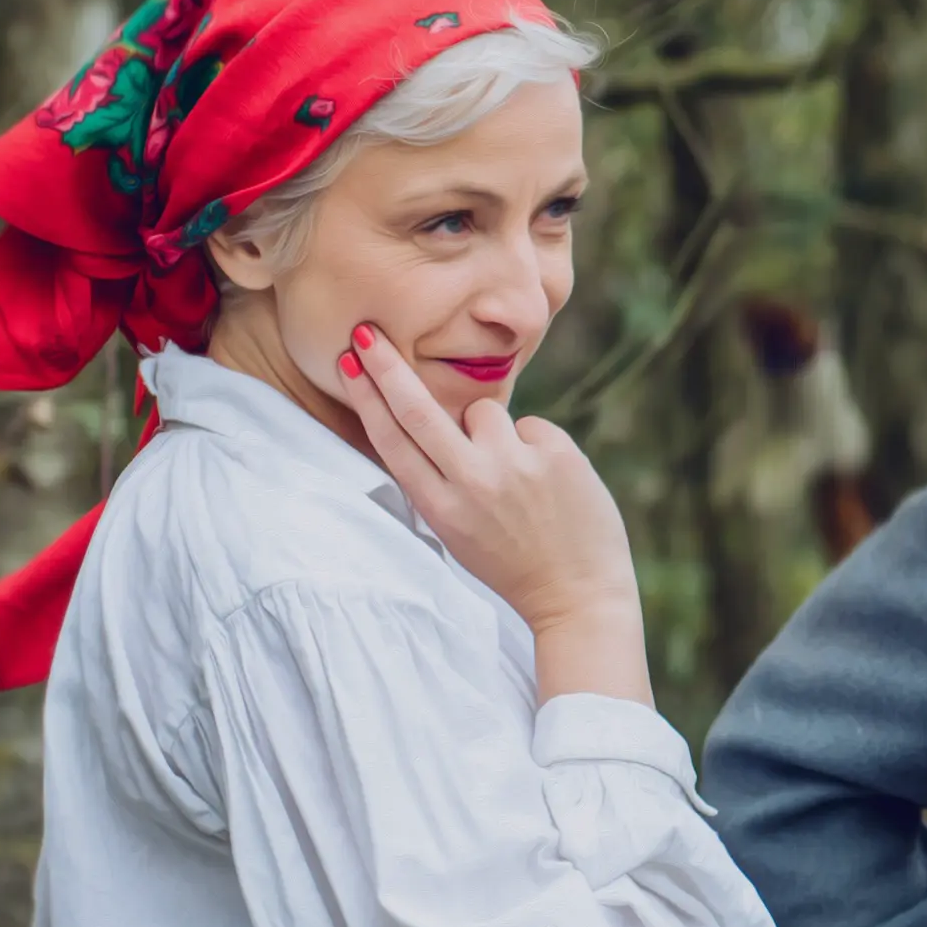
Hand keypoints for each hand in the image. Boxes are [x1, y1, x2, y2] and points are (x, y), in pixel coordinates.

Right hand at [339, 323, 650, 706]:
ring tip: (517, 481)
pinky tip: (549, 484)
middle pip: (418, 411)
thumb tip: (435, 416)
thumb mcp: (459, 530)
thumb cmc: (514, 561)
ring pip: (483, 411)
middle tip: (367, 332)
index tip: (349, 361)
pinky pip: (532, 426)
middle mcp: (471, 483)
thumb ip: (443, 478)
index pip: (392, 441)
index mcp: (439, 508)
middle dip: (388, 368)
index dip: (367, 397)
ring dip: (494, 434)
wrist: (577, 594)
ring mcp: (515, 466)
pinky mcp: (556, 453)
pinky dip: (536, 447)